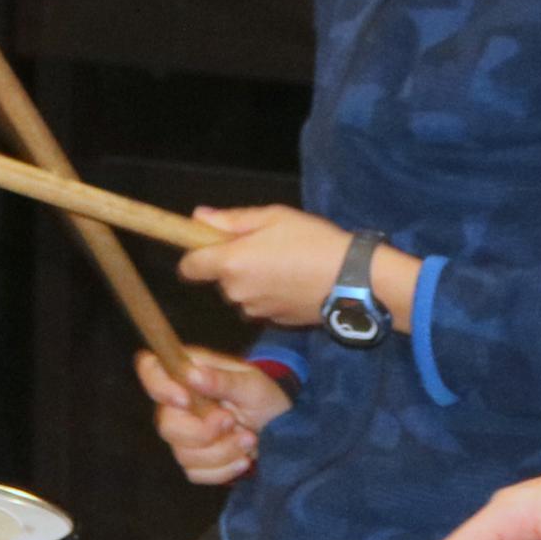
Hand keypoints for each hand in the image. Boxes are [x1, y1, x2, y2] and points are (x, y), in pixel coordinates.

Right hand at [138, 348, 291, 487]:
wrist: (281, 427)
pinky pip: (196, 472)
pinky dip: (224, 469)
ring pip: (183, 453)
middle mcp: (179, 403)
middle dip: (202, 432)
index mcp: (188, 373)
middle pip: (166, 424)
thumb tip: (192, 375)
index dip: (158, 386)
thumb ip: (223, 380)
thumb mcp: (252, 384)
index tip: (184, 400)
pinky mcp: (195, 460)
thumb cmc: (264, 396)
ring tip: (249, 439)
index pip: (151, 370)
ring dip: (222, 451)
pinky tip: (244, 458)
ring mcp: (185, 434)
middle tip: (232, 422)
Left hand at [178, 205, 364, 327]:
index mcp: (231, 263)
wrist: (351, 279)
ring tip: (285, 263)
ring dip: (253, 280)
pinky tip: (294, 281)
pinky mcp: (273, 322)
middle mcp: (236, 291)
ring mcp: (255, 310)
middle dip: (234, 264)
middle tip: (266, 246)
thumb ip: (231, 220)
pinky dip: (270, 294)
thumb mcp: (274, 217)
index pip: (189, 267)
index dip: (196, 255)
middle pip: (220, 279)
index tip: (214, 245)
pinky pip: (261, 305)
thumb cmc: (313, 241)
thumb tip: (198, 217)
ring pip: (241, 292)